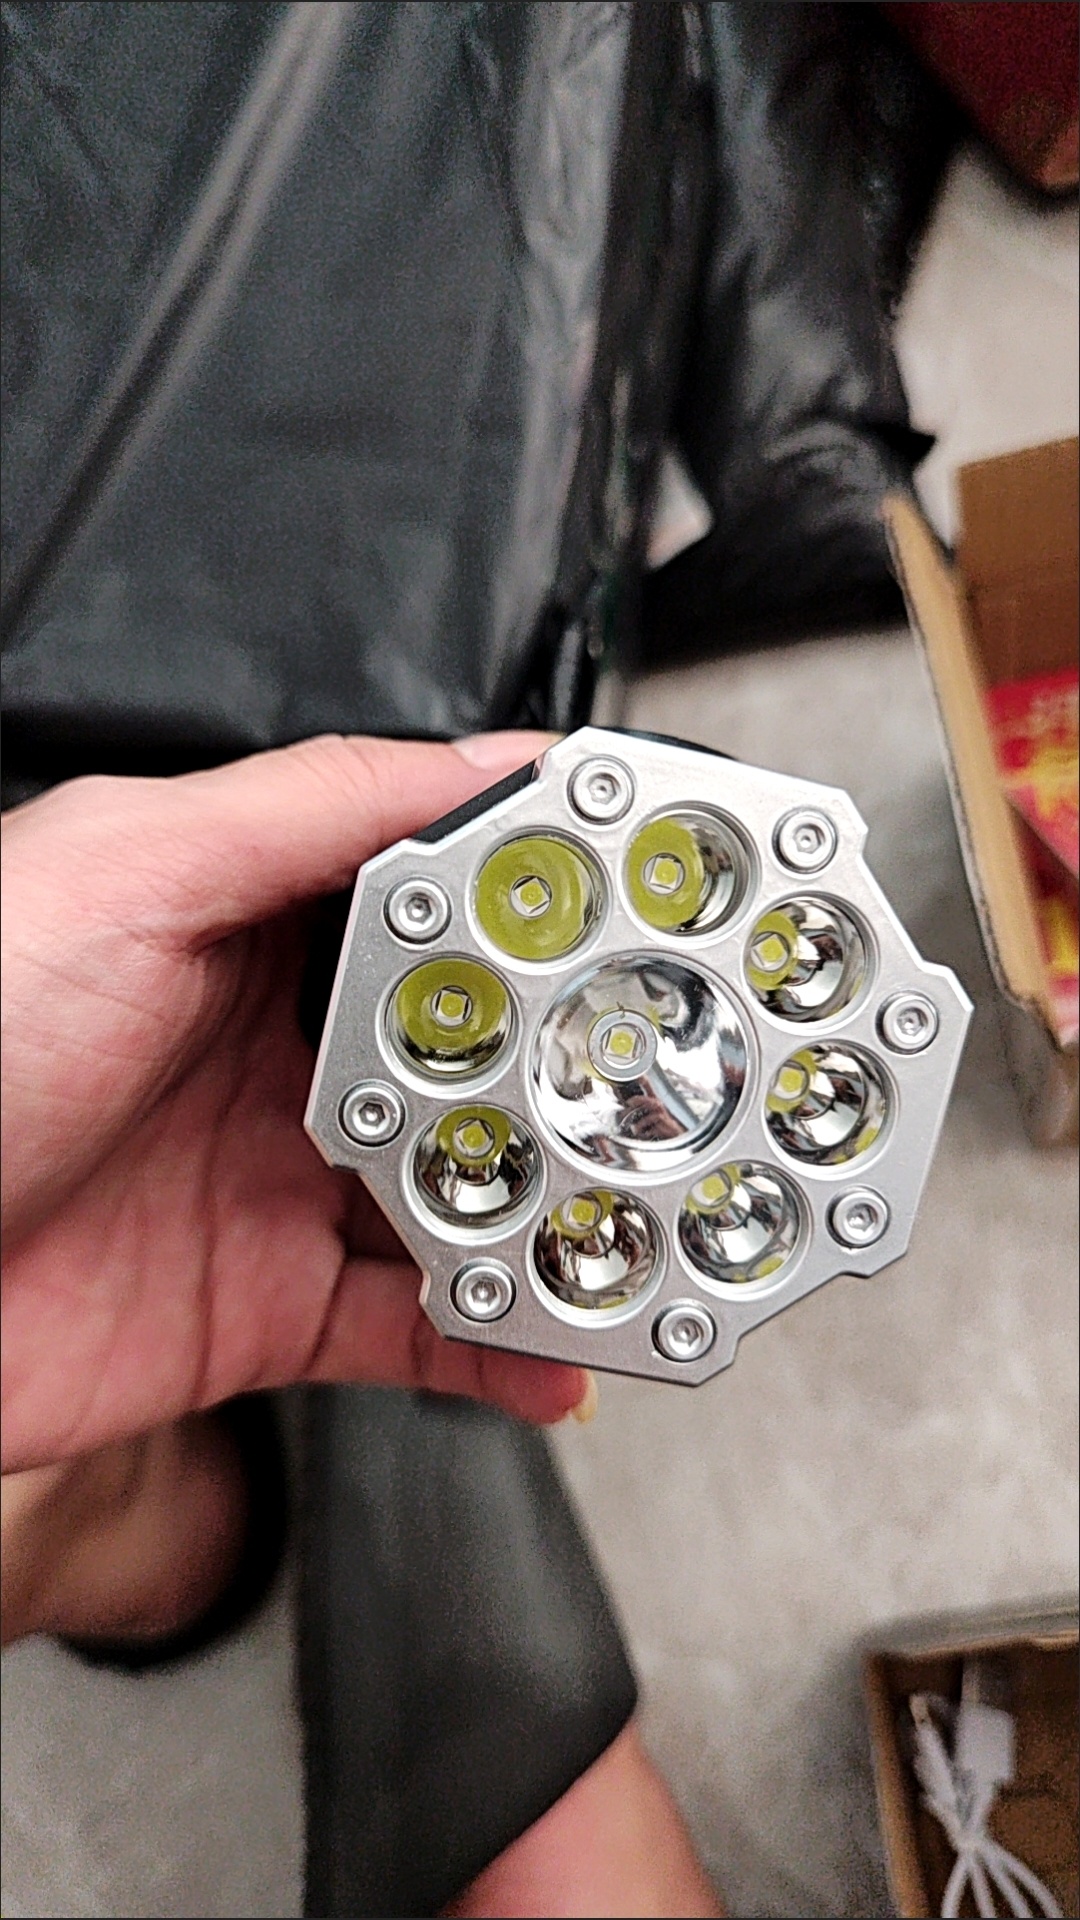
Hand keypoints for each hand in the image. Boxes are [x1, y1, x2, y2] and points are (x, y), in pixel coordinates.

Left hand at [1, 733, 586, 1472]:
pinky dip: (499, 1350)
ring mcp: (280, 1178)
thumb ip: (305, 809)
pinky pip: (418, 1329)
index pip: (441, 894)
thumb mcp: (120, 870)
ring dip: (561, 1213)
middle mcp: (278, 1044)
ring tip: (641, 1223)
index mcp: (250, 919)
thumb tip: (471, 764)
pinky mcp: (267, 1302)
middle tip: (668, 1083)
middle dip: (580, 1070)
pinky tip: (552, 1348)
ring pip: (468, 1194)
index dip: (553, 898)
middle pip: (477, 1052)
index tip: (657, 909)